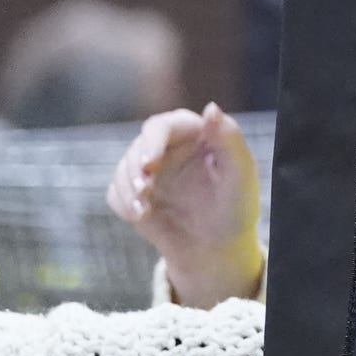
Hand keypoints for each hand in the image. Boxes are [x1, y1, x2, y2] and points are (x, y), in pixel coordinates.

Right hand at [108, 104, 263, 305]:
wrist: (217, 248)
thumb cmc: (236, 208)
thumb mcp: (241, 174)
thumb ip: (229, 139)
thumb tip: (210, 108)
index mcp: (197, 134)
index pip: (165, 125)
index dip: (152, 142)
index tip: (149, 165)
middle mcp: (170, 147)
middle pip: (139, 145)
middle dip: (134, 168)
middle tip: (143, 191)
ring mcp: (151, 170)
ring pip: (123, 168)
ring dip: (127, 188)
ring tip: (143, 210)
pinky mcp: (135, 192)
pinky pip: (115, 192)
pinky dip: (124, 204)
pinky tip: (142, 216)